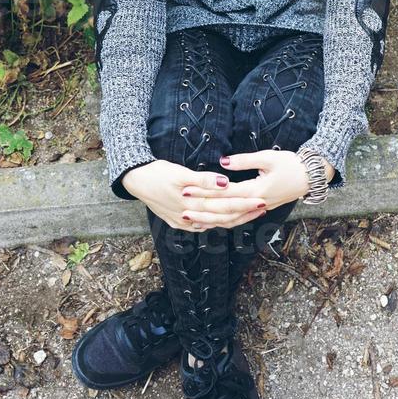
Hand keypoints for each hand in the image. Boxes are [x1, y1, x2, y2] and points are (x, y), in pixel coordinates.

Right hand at [121, 159, 266, 230]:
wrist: (134, 180)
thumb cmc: (157, 173)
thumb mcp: (179, 173)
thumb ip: (203, 180)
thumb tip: (225, 183)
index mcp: (192, 204)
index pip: (225, 206)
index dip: (245, 204)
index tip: (262, 200)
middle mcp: (189, 217)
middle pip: (223, 218)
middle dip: (244, 213)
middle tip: (263, 208)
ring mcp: (183, 222)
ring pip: (214, 224)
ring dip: (233, 219)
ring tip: (250, 213)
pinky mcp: (178, 222)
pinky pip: (202, 225)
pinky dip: (216, 222)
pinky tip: (225, 220)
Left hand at [180, 150, 309, 225]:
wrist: (311, 176)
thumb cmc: (291, 164)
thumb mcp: (267, 158)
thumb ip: (244, 161)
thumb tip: (222, 162)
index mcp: (255, 191)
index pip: (224, 194)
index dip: (204, 192)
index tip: (186, 189)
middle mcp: (255, 204)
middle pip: (224, 212)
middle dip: (202, 210)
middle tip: (182, 207)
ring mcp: (259, 209)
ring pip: (231, 220)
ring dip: (211, 220)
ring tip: (192, 219)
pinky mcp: (260, 209)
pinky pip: (239, 220)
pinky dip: (224, 222)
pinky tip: (213, 221)